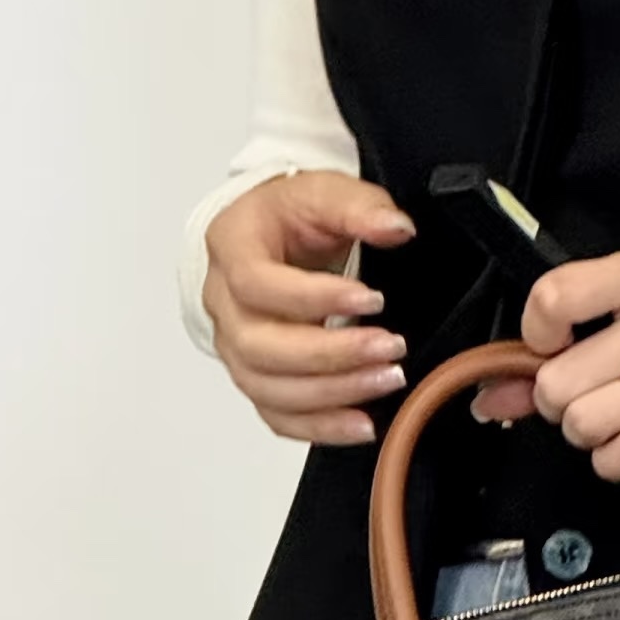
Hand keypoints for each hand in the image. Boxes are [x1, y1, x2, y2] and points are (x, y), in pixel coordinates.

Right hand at [203, 170, 416, 443]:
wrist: (275, 237)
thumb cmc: (293, 216)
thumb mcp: (325, 192)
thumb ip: (360, 206)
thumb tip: (396, 228)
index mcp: (231, 247)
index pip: (257, 284)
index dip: (314, 298)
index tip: (372, 300)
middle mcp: (223, 303)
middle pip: (260, 346)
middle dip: (330, 355)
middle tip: (390, 348)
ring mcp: (235, 348)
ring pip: (269, 388)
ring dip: (331, 394)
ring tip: (387, 381)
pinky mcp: (257, 379)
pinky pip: (278, 416)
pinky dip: (320, 427)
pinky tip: (363, 425)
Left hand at [472, 245, 619, 479]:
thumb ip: (555, 345)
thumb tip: (490, 397)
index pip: (555, 298)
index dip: (536, 335)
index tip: (551, 345)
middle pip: (561, 382)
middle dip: (559, 401)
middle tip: (585, 394)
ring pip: (588, 424)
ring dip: (587, 433)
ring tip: (613, 416)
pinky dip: (615, 460)